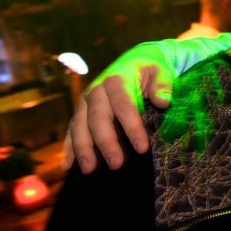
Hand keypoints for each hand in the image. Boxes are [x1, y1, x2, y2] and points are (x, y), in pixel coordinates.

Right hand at [63, 43, 174, 173]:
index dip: (132, 126)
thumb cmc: (150, 68)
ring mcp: (85, 102)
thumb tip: (163, 101)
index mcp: (116, 80)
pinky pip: (72, 130)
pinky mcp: (80, 111)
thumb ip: (163, 84)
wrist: (134, 60)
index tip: (142, 147)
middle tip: (117, 164)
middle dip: (106, 142)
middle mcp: (96, 90)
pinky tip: (68, 167)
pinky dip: (69, 148)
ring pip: (80, 125)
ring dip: (83, 148)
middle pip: (98, 118)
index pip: (124, 105)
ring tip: (90, 170)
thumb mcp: (161, 70)